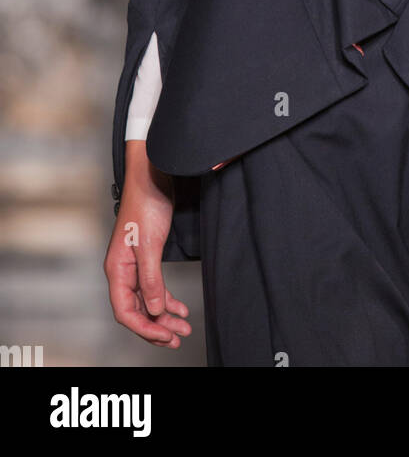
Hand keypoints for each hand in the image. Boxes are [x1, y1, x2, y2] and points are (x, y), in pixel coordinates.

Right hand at [103, 141, 191, 347]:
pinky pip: (154, 287)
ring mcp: (134, 265)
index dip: (144, 328)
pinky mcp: (147, 258)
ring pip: (148, 300)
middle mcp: (122, 271)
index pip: (125, 311)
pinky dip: (167, 300)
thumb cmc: (146, 205)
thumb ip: (151, 279)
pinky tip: (180, 308)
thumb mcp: (150, 245)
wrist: (153, 177)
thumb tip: (155, 310)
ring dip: (164, 316)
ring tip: (183, 328)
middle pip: (136, 310)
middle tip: (177, 339)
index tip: (164, 336)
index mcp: (117, 270)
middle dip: (156, 327)